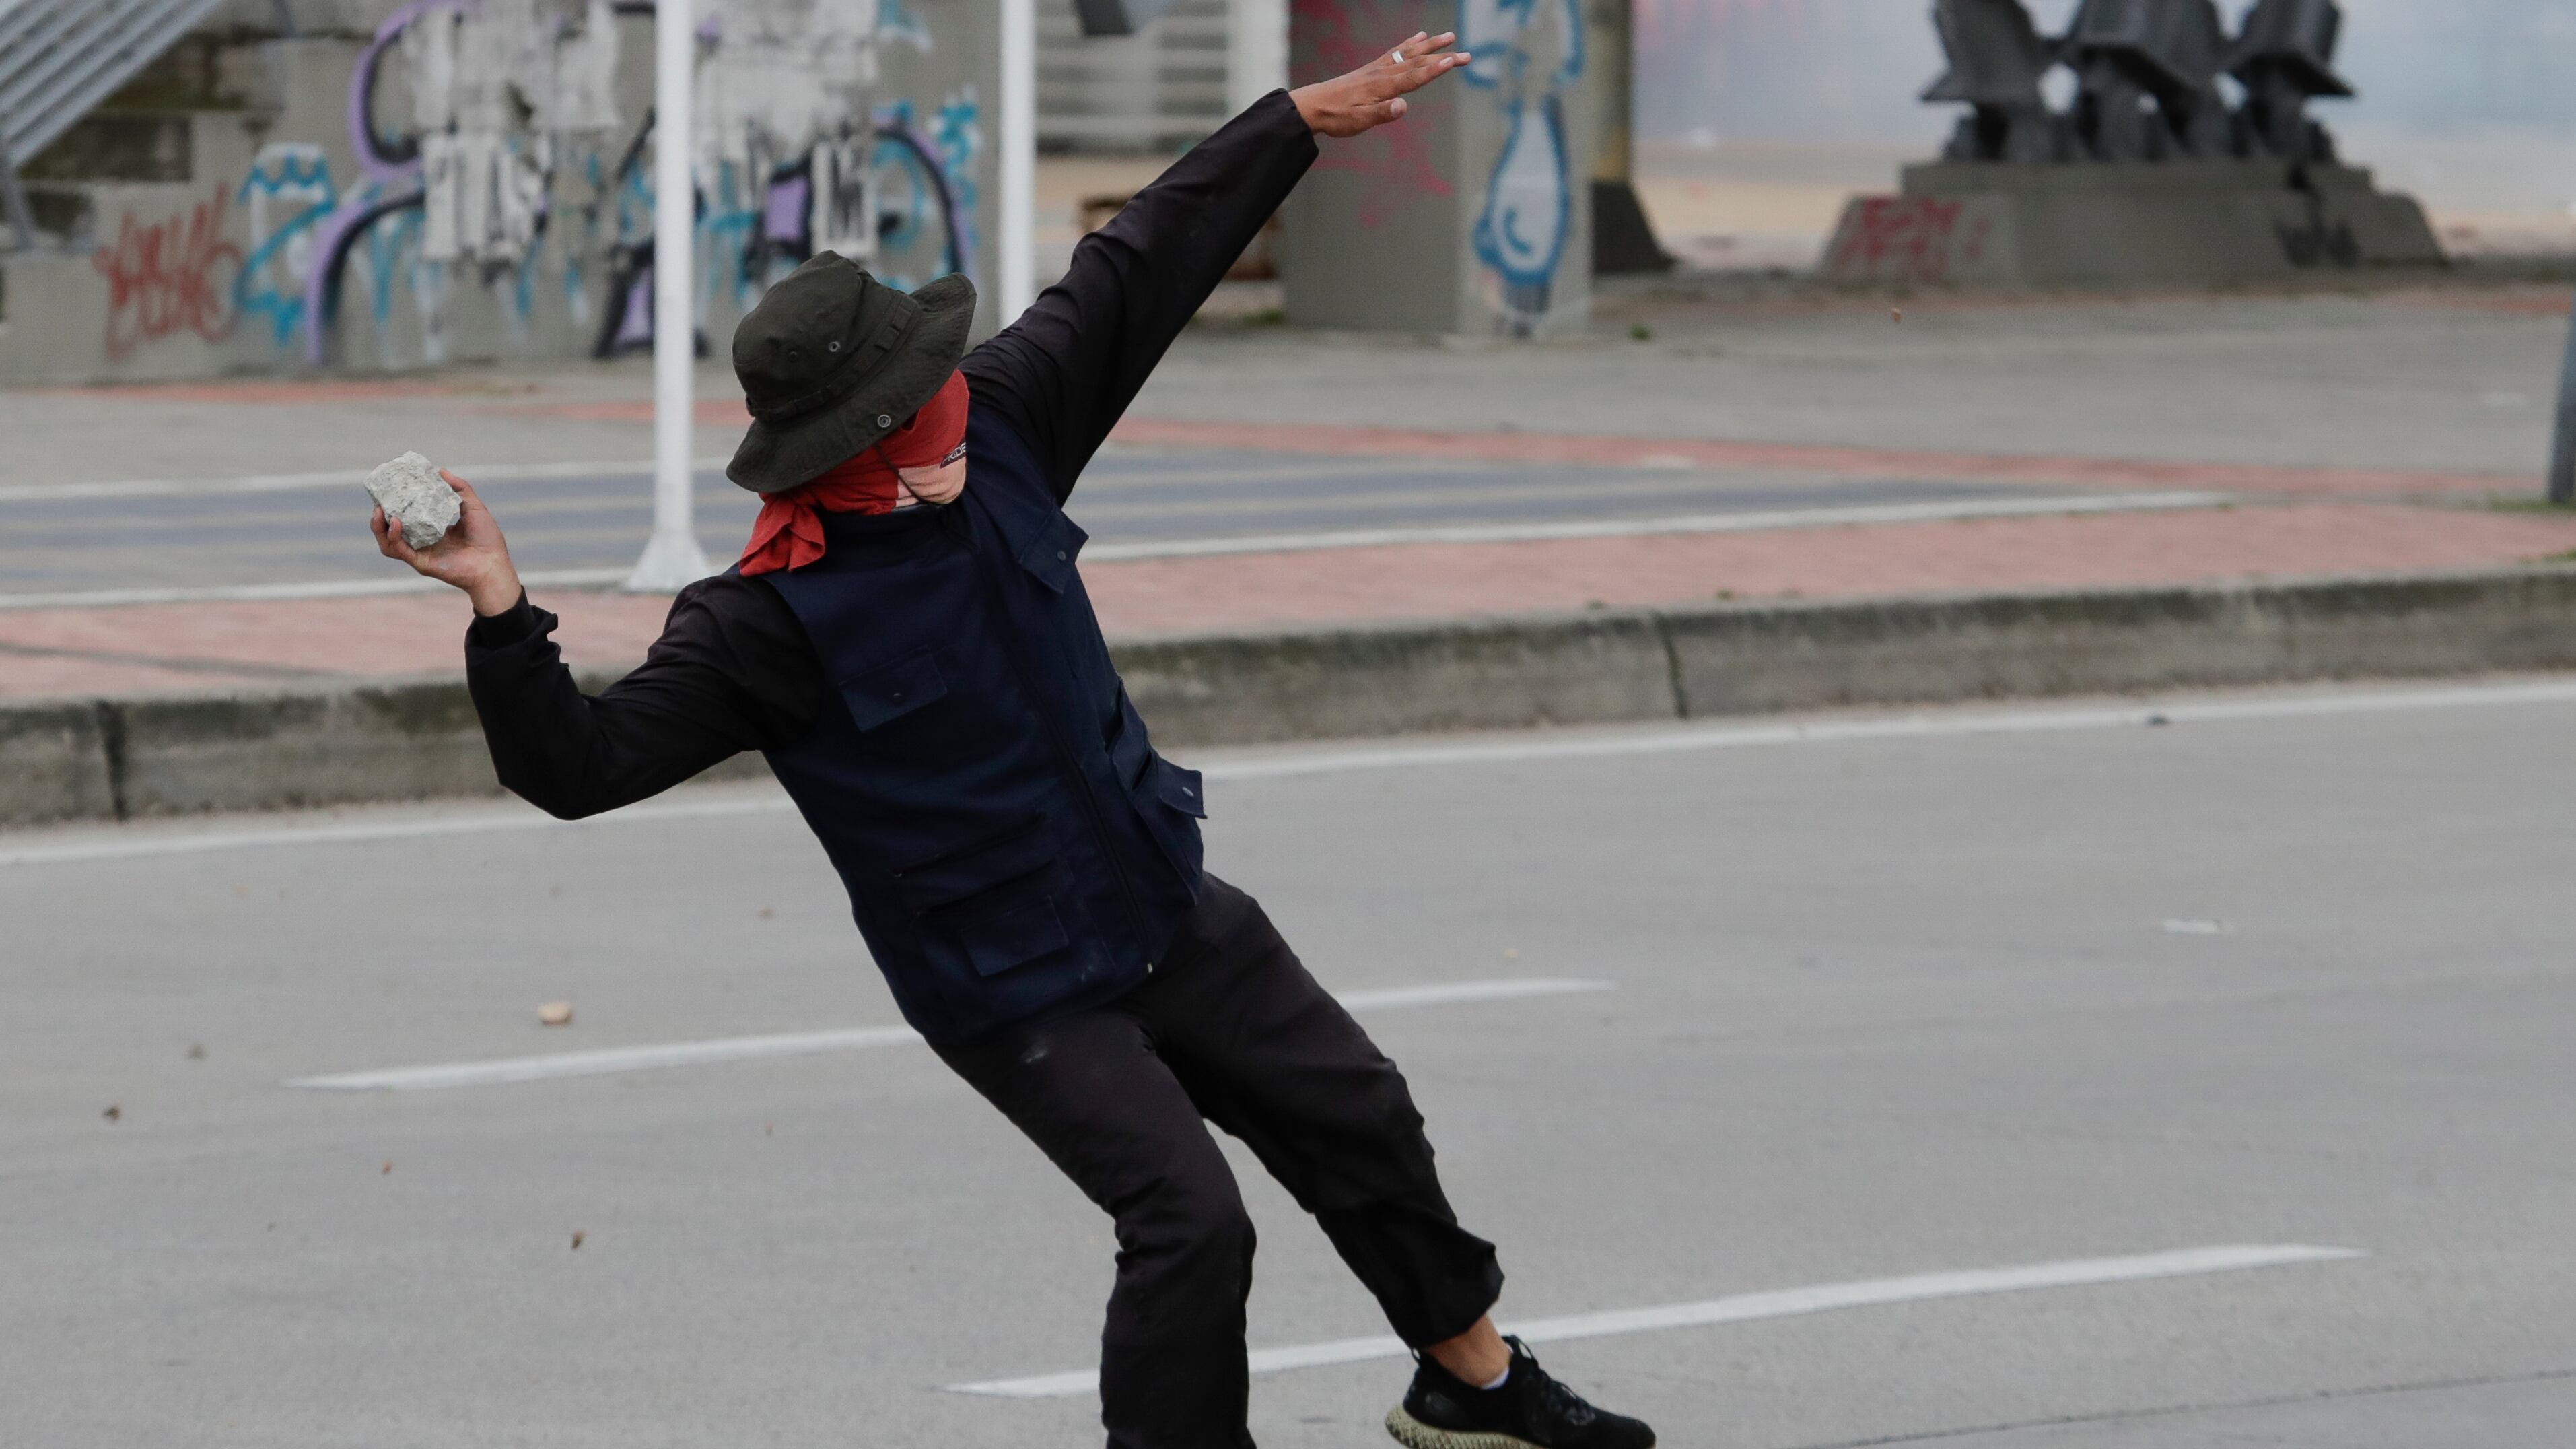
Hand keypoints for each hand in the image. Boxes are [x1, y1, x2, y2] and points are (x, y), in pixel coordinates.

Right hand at [371, 470, 522, 616]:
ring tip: (379, 511)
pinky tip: (396, 522)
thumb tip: (440, 470)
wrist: (493, 564)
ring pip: (389, 542)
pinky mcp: (421, 562)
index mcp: (433, 528)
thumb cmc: (487, 538)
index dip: (396, 503)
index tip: (390, 488)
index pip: (408, 514)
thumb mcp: (473, 507)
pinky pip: (399, 551)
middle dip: (381, 514)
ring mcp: (421, 552)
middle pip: (392, 528)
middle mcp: (424, 541)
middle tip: (378, 499)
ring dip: (380, 527)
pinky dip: (394, 537)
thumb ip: (459, 488)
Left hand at [1291, 31, 1470, 138]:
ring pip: (1409, 52)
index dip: (1435, 69)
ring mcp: (1378, 68)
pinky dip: (1409, 43)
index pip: (1414, 76)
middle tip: (1467, 55)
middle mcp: (1383, 73)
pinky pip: (1396, 51)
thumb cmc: (1337, 117)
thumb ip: (1382, 113)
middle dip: (1443, 56)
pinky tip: (1418, 37)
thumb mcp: (1359, 121)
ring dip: (1430, 44)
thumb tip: (1404, 107)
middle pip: (1418, 62)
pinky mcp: (1372, 68)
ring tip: (1448, 36)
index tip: (1454, 61)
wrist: (1314, 105)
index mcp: (1383, 87)